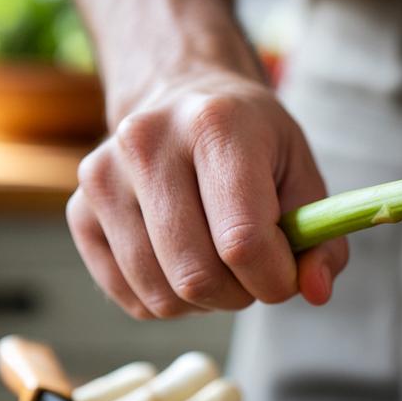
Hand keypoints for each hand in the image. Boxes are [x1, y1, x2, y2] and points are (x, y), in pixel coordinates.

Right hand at [67, 69, 346, 318]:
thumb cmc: (252, 144)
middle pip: (196, 275)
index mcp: (216, 125)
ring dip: (203, 302)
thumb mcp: (302, 175)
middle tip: (253, 272)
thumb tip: (314, 290)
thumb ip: (321, 239)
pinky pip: (129, 297)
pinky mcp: (79, 210)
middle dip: (239, 294)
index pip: (242, 241)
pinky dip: (167, 300)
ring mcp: (103, 176)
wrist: (181, 98)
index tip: (286, 274)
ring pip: (160, 295)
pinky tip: (183, 262)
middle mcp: (148, 142)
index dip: (274, 279)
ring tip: (219, 263)